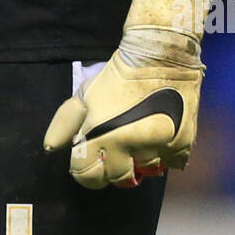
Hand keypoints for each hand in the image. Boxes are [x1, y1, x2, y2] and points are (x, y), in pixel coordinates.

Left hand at [43, 45, 202, 188]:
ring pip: (147, 170)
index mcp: (101, 134)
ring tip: (141, 138)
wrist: (160, 56)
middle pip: (118, 178)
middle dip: (115, 168)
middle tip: (118, 150)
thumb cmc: (118, 76)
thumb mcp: (85, 95)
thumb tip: (52, 148)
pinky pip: (172, 164)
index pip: (87, 175)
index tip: (92, 161)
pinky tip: (161, 136)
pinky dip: (166, 154)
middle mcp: (129, 145)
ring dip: (142, 159)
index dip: (86, 171)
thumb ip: (66, 123)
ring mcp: (158, 146)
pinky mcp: (182, 143)